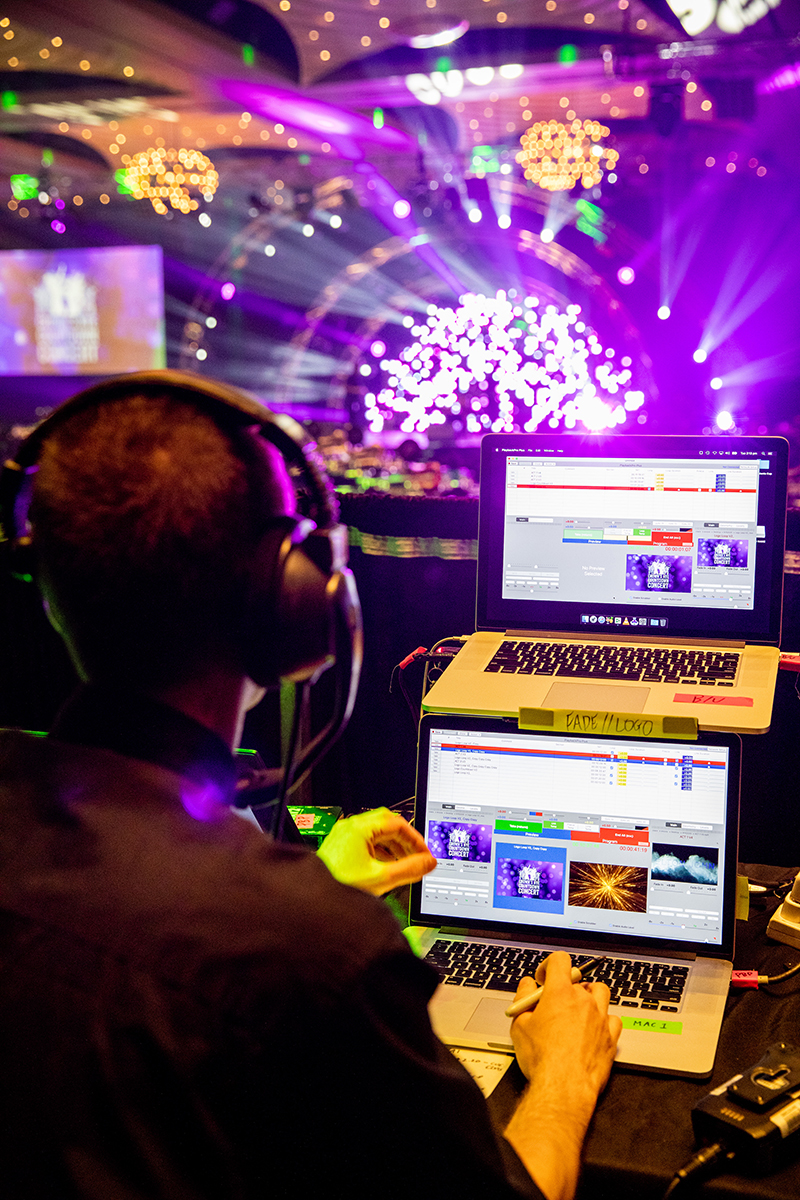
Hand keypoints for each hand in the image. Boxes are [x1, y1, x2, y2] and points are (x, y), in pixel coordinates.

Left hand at [317, 808, 436, 895]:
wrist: (312, 902)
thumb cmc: (338, 886)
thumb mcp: (381, 879)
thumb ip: (409, 869)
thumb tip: (428, 863)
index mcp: (359, 828)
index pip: (397, 824)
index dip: (415, 839)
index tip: (425, 854)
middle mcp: (350, 827)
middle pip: (387, 824)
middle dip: (405, 840)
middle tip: (417, 855)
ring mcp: (344, 836)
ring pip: (376, 833)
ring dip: (393, 846)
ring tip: (404, 864)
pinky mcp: (340, 847)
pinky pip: (366, 841)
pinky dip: (381, 851)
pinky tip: (387, 867)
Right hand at [504, 952, 621, 1199]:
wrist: (563, 1087)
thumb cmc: (541, 1059)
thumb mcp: (519, 1024)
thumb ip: (523, 999)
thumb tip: (527, 986)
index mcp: (560, 992)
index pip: (560, 960)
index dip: (549, 966)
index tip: (543, 978)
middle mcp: (584, 1001)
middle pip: (579, 979)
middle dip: (566, 988)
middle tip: (553, 1005)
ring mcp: (600, 1019)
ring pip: (600, 994)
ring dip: (589, 997)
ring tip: (577, 1012)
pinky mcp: (611, 1038)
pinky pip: (613, 1019)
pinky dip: (604, 1020)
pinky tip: (593, 1030)